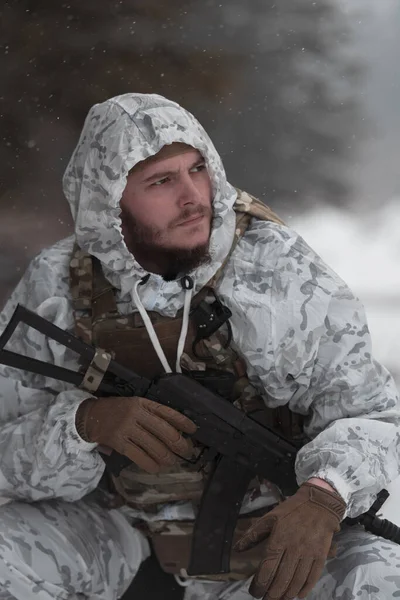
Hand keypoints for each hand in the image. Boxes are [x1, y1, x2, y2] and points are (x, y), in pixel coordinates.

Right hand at [75, 396, 196, 472]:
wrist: (90, 416)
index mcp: (143, 403)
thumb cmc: (117, 411)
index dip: (183, 422)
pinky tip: (157, 468)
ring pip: (154, 446)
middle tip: (187, 451)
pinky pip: (139, 457)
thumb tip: (175, 429)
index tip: (193, 430)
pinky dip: (151, 465)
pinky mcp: (119, 443)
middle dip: (179, 443)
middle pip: (164, 431)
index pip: (168, 412)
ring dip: (167, 457)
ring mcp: (127, 428)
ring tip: (173, 461)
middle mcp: (136, 414)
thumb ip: (151, 413)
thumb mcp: (135, 404)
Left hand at [234, 482, 345, 598]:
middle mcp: (293, 548)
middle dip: (272, 594)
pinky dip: (305, 589)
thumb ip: (254, 534)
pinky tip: (298, 595)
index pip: (267, 568)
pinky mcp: (320, 556)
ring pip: (296, 581)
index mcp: (279, 539)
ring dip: (287, 594)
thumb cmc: (291, 510)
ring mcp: (308, 553)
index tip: (255, 592)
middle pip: (281, 578)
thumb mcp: (270, 518)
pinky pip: (312, 577)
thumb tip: (238, 549)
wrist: (319, 503)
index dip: (260, 584)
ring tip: (279, 599)